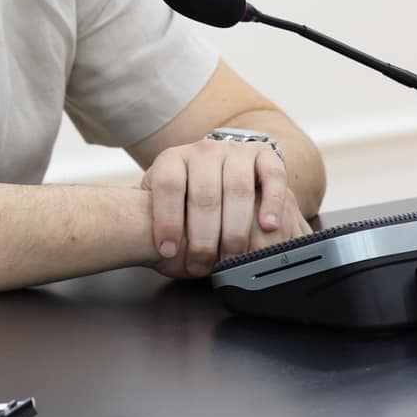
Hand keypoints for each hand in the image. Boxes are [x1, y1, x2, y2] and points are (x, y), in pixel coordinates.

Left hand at [140, 138, 309, 278]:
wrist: (219, 165)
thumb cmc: (186, 193)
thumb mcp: (160, 198)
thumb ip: (151, 212)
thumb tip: (144, 241)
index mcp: (173, 159)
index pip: (168, 185)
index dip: (167, 220)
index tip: (168, 251)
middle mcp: (204, 151)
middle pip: (204, 194)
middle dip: (203, 237)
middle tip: (202, 265)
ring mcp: (235, 151)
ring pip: (237, 189)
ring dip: (235, 228)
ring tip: (232, 256)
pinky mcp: (264, 155)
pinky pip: (272, 176)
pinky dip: (272, 202)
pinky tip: (268, 226)